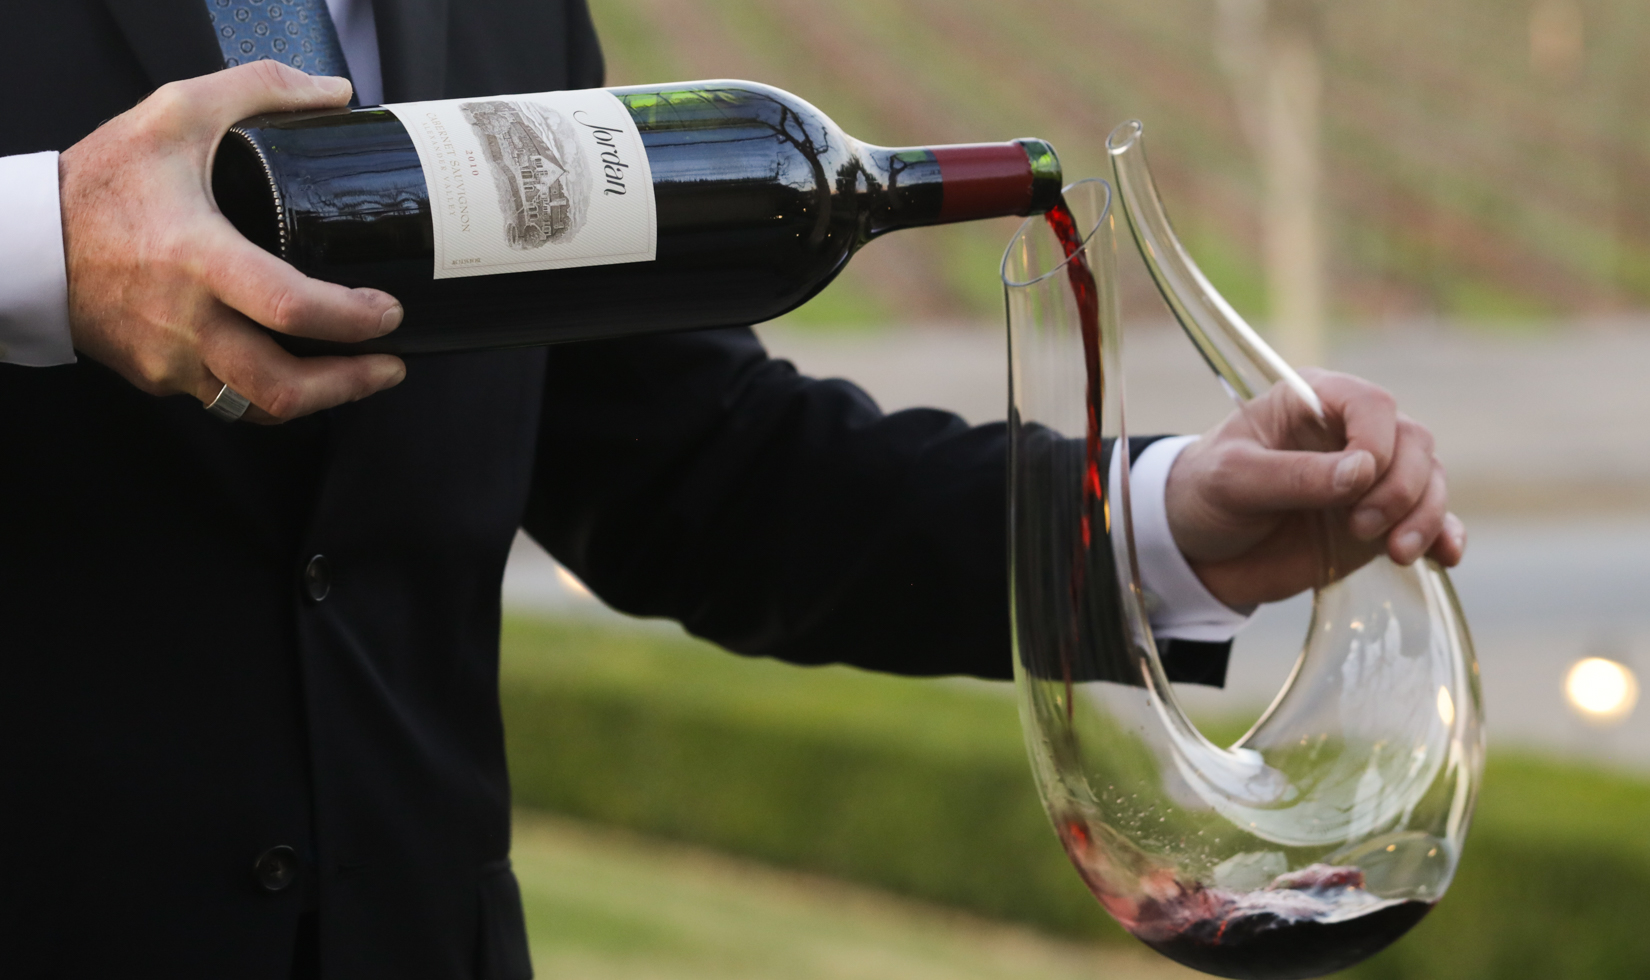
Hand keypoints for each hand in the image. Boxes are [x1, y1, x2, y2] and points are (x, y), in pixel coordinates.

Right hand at [59, 62, 405, 422]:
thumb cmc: (100, 183)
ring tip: (359, 377)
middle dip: (349, 386)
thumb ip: (257, 90)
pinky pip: (226, 400)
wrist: (28, 241)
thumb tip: (334, 94)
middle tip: (390, 363)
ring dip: (318, 400)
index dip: (350, 318)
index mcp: (196, 257)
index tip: (388, 311)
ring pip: (257, 407)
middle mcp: (185, 320)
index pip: (287, 305)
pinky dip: (270, 394)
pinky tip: (299, 371)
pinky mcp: (158, 376)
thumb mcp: (175, 115)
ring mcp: (171, 357)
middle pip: (279, 386)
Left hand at [1164, 369, 1465, 607]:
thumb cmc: (1205, 496)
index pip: (1371, 404)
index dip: (1377, 440)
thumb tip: (1361, 472)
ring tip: (1396, 553)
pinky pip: (1430, 521)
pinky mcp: (1379, 521)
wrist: (1198, 552)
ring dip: (1425, 516)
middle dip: (1401, 487)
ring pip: (1429, 480)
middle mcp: (1350, 434)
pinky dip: (1444, 536)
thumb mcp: (1232, 481)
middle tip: (1362, 528)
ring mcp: (1369, 479)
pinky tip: (1445, 558)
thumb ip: (1293, 475)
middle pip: (1413, 443)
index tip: (1357, 482)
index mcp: (1313, 402)